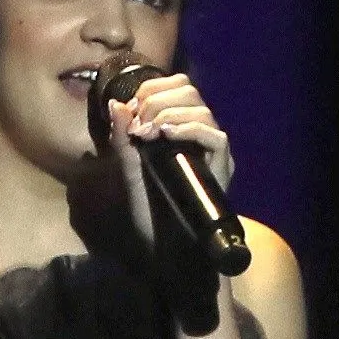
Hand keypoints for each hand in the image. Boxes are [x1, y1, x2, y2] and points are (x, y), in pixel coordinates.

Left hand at [105, 71, 236, 248]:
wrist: (166, 250)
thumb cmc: (148, 213)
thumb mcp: (128, 170)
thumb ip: (122, 139)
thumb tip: (116, 103)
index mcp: (177, 129)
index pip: (175, 87)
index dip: (151, 88)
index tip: (129, 109)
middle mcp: (198, 135)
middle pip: (189, 91)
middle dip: (157, 98)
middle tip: (137, 122)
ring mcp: (212, 152)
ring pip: (202, 110)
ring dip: (169, 113)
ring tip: (147, 133)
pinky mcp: (222, 168)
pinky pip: (215, 136)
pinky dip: (189, 129)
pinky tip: (166, 136)